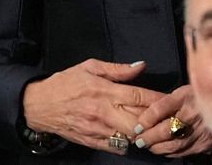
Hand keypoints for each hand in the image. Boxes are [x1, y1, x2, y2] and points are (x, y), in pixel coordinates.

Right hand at [22, 59, 165, 154]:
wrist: (37, 105)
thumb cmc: (66, 83)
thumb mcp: (91, 67)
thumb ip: (118, 69)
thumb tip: (142, 66)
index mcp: (105, 91)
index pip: (139, 97)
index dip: (159, 100)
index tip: (174, 100)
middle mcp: (103, 112)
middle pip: (139, 121)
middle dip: (156, 121)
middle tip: (170, 117)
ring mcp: (97, 129)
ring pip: (129, 136)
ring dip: (144, 133)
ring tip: (158, 128)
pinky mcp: (90, 141)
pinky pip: (116, 147)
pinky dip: (129, 143)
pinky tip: (136, 137)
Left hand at [132, 84, 211, 157]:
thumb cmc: (202, 96)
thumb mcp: (185, 90)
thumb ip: (167, 100)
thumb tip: (145, 115)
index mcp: (188, 95)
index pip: (160, 109)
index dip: (145, 119)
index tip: (137, 126)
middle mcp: (195, 113)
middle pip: (165, 130)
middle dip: (148, 137)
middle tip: (139, 139)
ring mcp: (202, 130)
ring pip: (173, 144)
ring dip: (157, 147)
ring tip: (148, 145)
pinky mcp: (206, 143)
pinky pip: (183, 151)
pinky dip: (170, 152)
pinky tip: (164, 149)